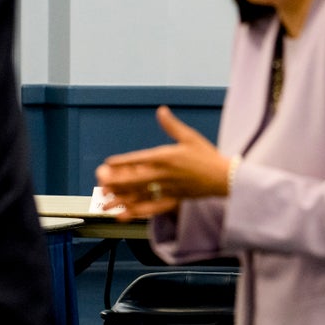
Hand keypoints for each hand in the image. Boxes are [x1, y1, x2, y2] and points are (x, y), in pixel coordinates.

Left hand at [96, 106, 231, 219]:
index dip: (122, 162)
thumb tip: (161, 110)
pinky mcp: (173, 199)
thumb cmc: (207, 156)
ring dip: (121, 198)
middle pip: (134, 179)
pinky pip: (150, 207)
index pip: (139, 159)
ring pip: (139, 195)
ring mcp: (168, 189)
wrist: (224, 177)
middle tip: (101, 184)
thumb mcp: (189, 137)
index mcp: (166, 157)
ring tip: (105, 202)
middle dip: (116, 183)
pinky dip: (136, 211)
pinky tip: (125, 215)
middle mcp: (164, 174)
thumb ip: (172, 125)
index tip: (108, 163)